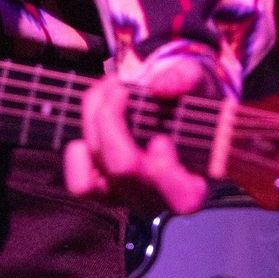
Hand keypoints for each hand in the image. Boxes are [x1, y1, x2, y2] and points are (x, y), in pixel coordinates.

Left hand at [63, 52, 212, 215]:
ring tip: (104, 95)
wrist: (177, 110)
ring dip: (92, 126)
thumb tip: (160, 86)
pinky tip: (94, 124)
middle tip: (119, 86)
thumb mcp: (199, 81)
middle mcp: (158, 199)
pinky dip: (79, 153)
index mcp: (192, 186)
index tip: (162, 137)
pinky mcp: (105, 193)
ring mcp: (128, 197)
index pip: (180, 195)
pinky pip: (81, 185)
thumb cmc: (192, 101)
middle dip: (112, 119)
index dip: (164, 165)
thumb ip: (187, 78)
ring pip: (98, 168)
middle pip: (123, 167)